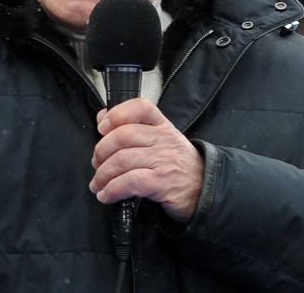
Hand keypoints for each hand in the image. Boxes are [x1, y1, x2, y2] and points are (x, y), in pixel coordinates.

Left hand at [89, 99, 203, 221]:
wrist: (206, 191)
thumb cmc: (176, 165)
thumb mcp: (159, 141)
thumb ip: (131, 128)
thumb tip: (101, 118)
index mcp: (161, 125)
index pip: (140, 107)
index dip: (116, 114)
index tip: (102, 128)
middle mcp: (163, 139)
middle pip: (122, 136)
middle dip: (101, 152)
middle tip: (97, 164)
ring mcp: (164, 160)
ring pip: (122, 160)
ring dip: (102, 175)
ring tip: (98, 184)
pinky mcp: (162, 183)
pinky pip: (130, 182)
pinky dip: (112, 190)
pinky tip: (107, 195)